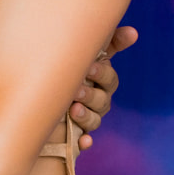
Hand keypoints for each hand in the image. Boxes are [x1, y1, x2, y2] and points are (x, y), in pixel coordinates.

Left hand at [70, 25, 137, 150]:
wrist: (39, 92)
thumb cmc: (67, 65)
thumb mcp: (84, 53)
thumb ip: (108, 42)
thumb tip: (134, 32)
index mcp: (101, 81)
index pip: (109, 79)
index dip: (102, 74)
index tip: (90, 67)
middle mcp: (98, 101)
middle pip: (102, 101)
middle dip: (90, 95)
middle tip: (76, 89)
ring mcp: (87, 118)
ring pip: (94, 121)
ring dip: (86, 116)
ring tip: (73, 109)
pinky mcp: (75, 134)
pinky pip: (83, 141)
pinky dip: (84, 142)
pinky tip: (82, 141)